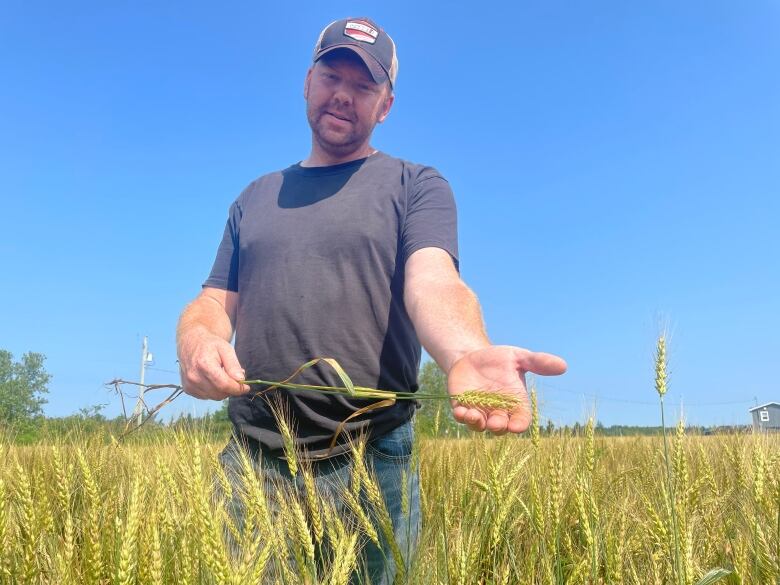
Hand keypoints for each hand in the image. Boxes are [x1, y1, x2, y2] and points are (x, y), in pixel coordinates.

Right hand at [177, 329, 248, 399]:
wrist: (192, 342)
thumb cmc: (211, 345)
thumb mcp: (226, 349)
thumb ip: (233, 365)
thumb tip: (240, 379)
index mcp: (204, 364)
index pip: (224, 385)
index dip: (238, 388)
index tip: (246, 387)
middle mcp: (194, 376)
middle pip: (220, 393)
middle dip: (231, 389)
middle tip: (235, 378)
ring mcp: (189, 384)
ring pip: (214, 397)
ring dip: (222, 390)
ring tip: (223, 375)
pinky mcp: (188, 389)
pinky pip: (207, 396)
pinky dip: (213, 391)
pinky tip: (213, 379)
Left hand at [447, 345, 566, 434]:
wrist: (472, 356)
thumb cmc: (499, 359)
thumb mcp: (518, 357)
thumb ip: (537, 362)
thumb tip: (563, 365)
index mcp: (515, 403)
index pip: (521, 420)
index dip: (519, 425)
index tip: (517, 426)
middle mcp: (498, 411)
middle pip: (500, 427)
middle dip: (498, 426)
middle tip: (496, 423)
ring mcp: (480, 411)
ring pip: (479, 425)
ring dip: (477, 423)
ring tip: (473, 416)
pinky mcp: (462, 407)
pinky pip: (462, 417)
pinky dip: (461, 417)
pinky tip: (460, 411)